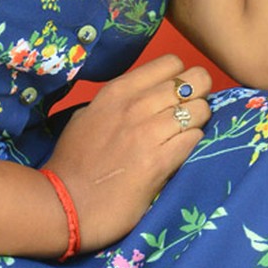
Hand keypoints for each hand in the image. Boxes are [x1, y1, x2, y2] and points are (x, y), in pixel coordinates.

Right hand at [44, 53, 211, 252]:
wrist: (66, 204)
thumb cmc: (73, 162)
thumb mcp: (87, 117)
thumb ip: (117, 103)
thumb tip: (143, 97)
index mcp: (118, 90)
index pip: (171, 63)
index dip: (180, 78)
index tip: (175, 95)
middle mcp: (136, 105)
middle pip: (194, 81)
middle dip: (199, 95)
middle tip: (190, 113)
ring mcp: (149, 132)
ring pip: (201, 109)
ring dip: (198, 122)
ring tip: (184, 136)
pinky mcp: (160, 161)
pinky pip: (195, 138)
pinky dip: (193, 144)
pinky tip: (179, 154)